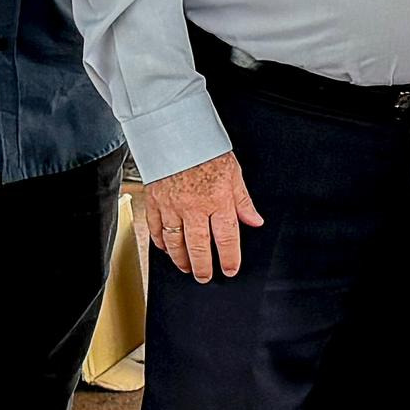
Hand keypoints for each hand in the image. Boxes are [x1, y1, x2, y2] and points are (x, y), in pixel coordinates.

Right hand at [139, 149, 263, 277]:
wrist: (175, 132)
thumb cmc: (205, 149)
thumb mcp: (233, 172)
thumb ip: (243, 200)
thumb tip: (255, 220)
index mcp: (218, 200)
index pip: (227, 238)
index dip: (229, 258)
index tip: (230, 269)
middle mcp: (194, 207)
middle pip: (199, 247)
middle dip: (203, 267)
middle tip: (205, 277)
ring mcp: (172, 206)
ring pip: (175, 242)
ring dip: (181, 259)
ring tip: (186, 267)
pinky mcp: (155, 201)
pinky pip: (156, 229)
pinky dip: (160, 242)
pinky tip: (166, 248)